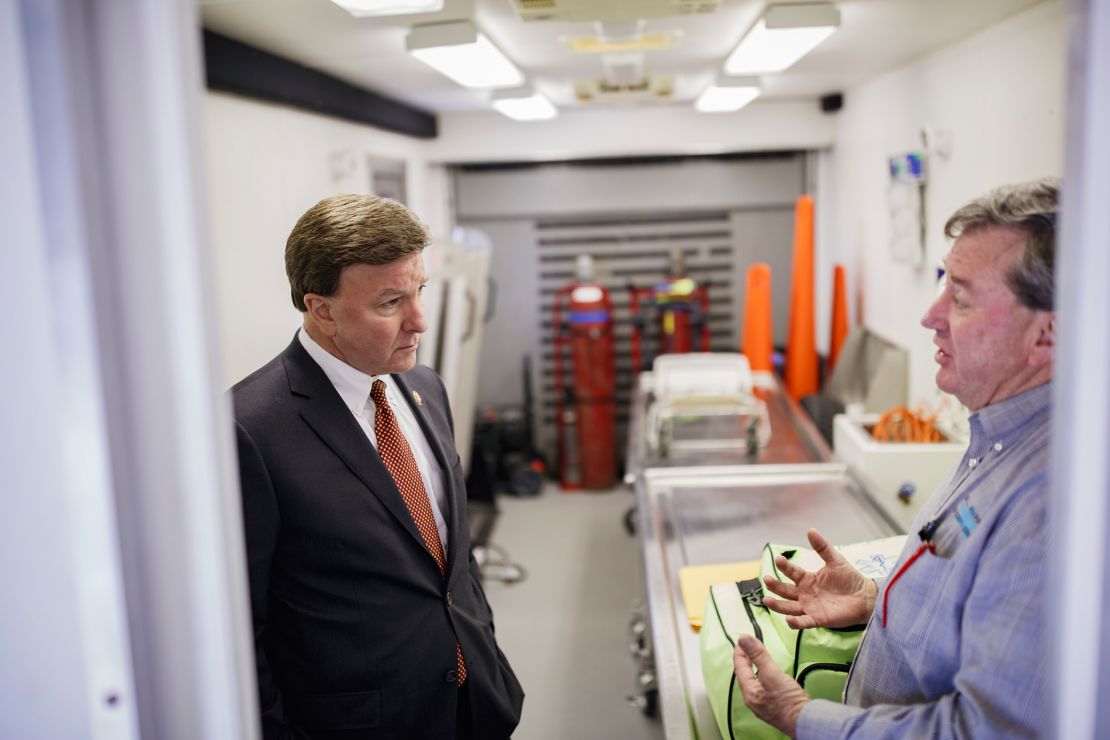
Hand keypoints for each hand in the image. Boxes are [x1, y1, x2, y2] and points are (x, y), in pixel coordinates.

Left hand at [734, 635, 809, 736]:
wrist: (806, 721)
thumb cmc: (789, 702)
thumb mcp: (772, 673)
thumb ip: (758, 655)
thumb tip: (744, 640)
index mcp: (749, 693)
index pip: (739, 668)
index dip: (740, 652)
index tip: (742, 641)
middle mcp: (753, 701)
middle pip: (745, 676)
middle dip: (745, 660)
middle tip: (747, 648)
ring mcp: (763, 705)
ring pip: (754, 682)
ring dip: (754, 669)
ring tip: (756, 659)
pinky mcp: (774, 707)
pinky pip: (763, 688)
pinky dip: (762, 677)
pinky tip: (769, 676)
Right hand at [762, 528, 876, 629]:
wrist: (865, 597)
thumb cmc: (849, 578)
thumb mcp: (835, 560)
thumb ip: (822, 547)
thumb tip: (810, 530)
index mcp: (807, 579)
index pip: (791, 572)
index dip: (784, 566)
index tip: (778, 559)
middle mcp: (804, 593)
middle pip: (785, 590)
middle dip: (775, 586)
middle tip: (766, 579)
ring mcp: (809, 607)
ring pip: (788, 607)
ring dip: (777, 605)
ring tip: (767, 600)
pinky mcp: (818, 619)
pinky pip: (803, 622)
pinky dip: (795, 623)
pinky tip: (788, 620)